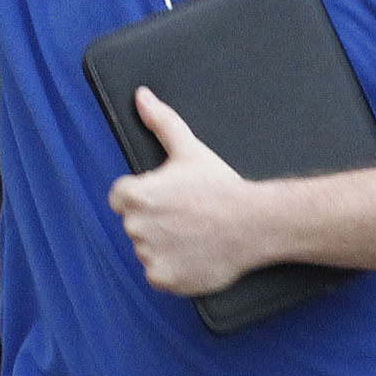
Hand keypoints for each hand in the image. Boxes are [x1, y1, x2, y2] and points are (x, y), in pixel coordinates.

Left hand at [108, 89, 262, 296]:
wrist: (254, 222)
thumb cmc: (221, 186)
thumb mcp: (189, 149)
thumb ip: (160, 121)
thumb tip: (142, 97)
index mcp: (134, 195)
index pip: (121, 199)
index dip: (146, 197)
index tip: (170, 200)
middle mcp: (135, 227)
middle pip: (135, 225)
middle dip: (156, 222)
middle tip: (187, 216)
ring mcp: (149, 255)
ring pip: (147, 251)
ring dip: (164, 246)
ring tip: (194, 236)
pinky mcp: (164, 278)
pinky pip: (159, 275)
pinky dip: (174, 269)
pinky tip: (194, 255)